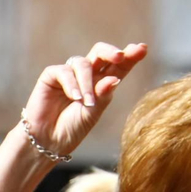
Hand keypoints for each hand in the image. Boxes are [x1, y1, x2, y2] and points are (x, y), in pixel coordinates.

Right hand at [20, 41, 148, 156]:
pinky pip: (64, 71)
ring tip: (87, 103)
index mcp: (102, 83)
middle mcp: (86, 75)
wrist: (48, 142)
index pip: (118, 66)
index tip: (142, 49)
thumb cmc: (72, 129)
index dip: (130, 56)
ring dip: (87, 82)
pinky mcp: (51, 76)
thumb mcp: (93, 113)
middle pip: (101, 53)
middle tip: (121, 56)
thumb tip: (114, 78)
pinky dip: (71, 84)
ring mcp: (69, 74)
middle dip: (111, 52)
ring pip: (83, 63)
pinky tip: (74, 98)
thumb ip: (104, 95)